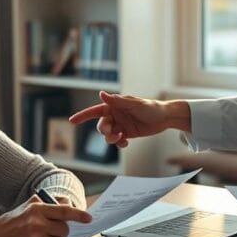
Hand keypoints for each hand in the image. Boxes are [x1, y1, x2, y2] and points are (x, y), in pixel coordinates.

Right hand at [0, 196, 91, 236]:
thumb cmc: (10, 222)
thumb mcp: (26, 207)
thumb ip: (46, 204)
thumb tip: (67, 205)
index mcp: (37, 208)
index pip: (63, 211)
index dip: (78, 215)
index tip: (88, 218)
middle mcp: (37, 222)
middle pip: (64, 230)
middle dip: (61, 232)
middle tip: (52, 233)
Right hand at [68, 91, 189, 147]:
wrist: (165, 117)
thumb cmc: (151, 107)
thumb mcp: (135, 104)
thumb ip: (118, 101)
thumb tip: (101, 94)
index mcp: (114, 105)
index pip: (95, 110)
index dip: (83, 116)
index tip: (72, 121)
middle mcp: (115, 115)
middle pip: (101, 125)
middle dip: (104, 131)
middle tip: (111, 134)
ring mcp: (120, 125)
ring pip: (108, 135)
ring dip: (111, 139)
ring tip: (121, 139)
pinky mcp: (127, 133)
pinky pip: (117, 141)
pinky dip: (118, 143)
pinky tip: (125, 143)